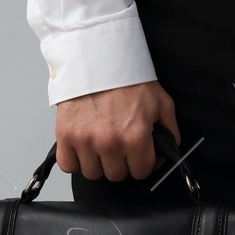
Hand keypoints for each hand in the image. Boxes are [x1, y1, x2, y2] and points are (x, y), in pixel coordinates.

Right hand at [55, 80, 178, 182]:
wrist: (98, 59)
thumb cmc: (128, 79)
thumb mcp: (161, 103)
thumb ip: (169, 131)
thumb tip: (166, 151)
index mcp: (136, 137)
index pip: (141, 172)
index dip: (143, 164)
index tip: (139, 156)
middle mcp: (110, 143)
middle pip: (116, 175)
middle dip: (121, 163)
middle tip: (120, 147)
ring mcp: (85, 141)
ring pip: (93, 173)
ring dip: (98, 163)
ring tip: (101, 145)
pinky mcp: (65, 136)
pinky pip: (69, 165)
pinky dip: (75, 160)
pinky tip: (83, 147)